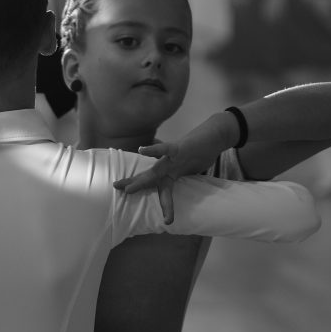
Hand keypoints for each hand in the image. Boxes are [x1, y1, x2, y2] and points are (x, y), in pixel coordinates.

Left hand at [113, 114, 234, 223]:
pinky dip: (154, 149)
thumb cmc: (200, 150)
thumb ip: (178, 170)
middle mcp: (169, 165)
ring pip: (155, 172)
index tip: (127, 196)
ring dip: (142, 182)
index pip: (153, 181)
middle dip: (133, 184)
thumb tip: (172, 175)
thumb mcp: (189, 165)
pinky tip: (142, 149)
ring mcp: (173, 158)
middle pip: (149, 178)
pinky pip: (165, 149)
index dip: (140, 188)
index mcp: (171, 171)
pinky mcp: (180, 148)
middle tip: (116, 188)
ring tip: (128, 190)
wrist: (214, 135)